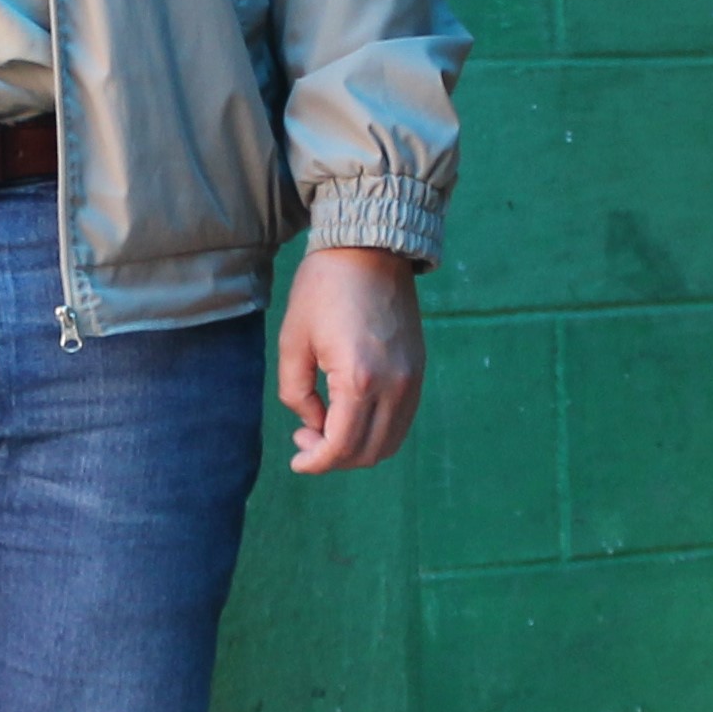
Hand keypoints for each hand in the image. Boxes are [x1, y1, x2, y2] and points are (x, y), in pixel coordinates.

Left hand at [277, 248, 423, 473]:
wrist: (370, 248)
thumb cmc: (324, 288)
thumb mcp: (293, 341)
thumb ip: (296, 392)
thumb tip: (312, 423)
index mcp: (358, 379)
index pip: (341, 447)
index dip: (316, 463)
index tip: (297, 459)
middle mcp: (394, 386)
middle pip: (367, 453)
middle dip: (333, 458)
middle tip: (305, 440)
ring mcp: (412, 380)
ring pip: (389, 442)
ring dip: (357, 449)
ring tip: (326, 429)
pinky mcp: (418, 370)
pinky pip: (402, 421)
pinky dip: (377, 431)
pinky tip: (351, 415)